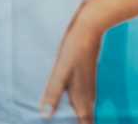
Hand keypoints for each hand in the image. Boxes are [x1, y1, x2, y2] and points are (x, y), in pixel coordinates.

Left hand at [41, 2, 104, 122]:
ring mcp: (88, 81)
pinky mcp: (86, 72)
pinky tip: (72, 99)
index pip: (85, 119)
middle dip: (81, 122)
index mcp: (82, 93)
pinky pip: (83, 94)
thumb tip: (46, 115)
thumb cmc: (75, 46)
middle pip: (85, 115)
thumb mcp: (61, 70)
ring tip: (70, 119)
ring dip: (79, 114)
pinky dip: (78, 102)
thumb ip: (53, 92)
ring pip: (85, 104)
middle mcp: (87, 90)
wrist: (92, 24)